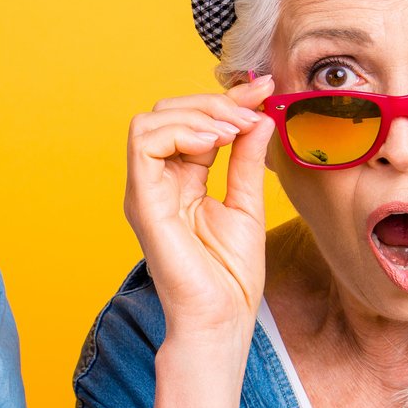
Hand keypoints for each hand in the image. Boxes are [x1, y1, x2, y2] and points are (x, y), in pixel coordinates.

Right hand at [123, 77, 276, 347]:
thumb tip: (258, 115)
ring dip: (196, 113)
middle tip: (252, 112)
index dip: (226, 98)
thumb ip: (247, 158)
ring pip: (150, 120)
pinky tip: (215, 141)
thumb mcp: (247, 202)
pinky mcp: (143, 202)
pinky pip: (144, 145)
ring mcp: (146, 192)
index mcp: (179, 181)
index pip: (192, 122)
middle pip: (167, 113)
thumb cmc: (230, 276)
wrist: (221, 319)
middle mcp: (157, 182)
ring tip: (233, 129)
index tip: (263, 88)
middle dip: (213, 101)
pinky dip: (180, 131)